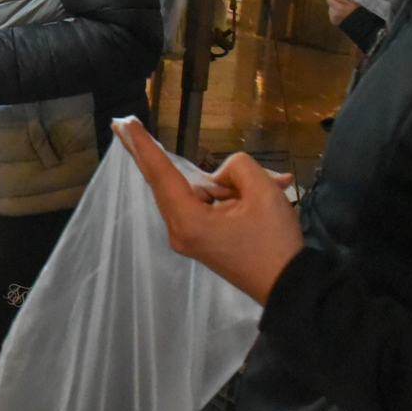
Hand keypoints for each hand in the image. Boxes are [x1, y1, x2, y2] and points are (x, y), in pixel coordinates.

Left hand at [112, 118, 301, 302]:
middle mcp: (179, 230)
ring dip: (223, 182)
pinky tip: (269, 188)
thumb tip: (220, 177)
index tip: (127, 124)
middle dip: (147, 152)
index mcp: (188, 220)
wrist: (290, 286)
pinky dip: (227, 194)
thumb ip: (237, 168)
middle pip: (164, 182)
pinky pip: (203, 204)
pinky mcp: (200, 239)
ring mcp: (187, 237)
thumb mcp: (263, 192)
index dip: (145, 146)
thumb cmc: (275, 241)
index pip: (160, 174)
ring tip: (267, 183)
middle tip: (122, 124)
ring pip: (193, 192)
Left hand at [326, 0, 359, 25]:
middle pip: (329, 5)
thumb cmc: (356, 11)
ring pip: (330, 10)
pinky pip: (332, 15)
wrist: (358, 24)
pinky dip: (335, 15)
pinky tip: (342, 16)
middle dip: (334, 4)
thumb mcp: (351, 2)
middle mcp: (333, 13)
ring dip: (335, 10)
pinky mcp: (333, 22)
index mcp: (337, 7)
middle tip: (343, 6)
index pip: (329, 0)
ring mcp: (332, 18)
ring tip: (343, 11)